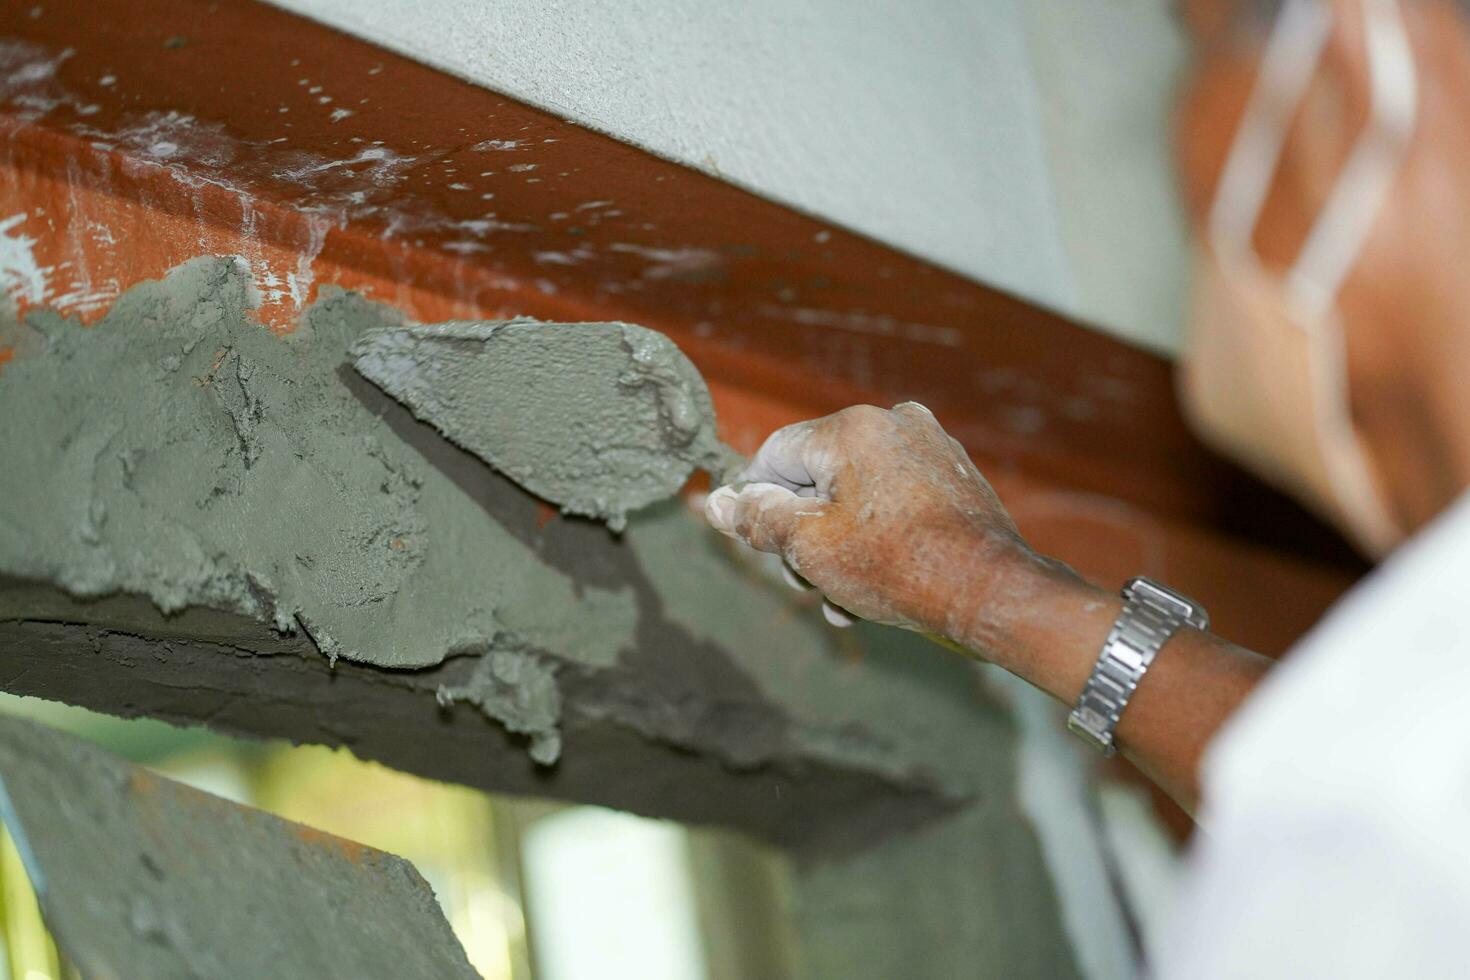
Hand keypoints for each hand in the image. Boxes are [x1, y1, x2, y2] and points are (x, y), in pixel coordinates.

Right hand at [704, 403, 1033, 637]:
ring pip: (855, 494)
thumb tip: (716, 502)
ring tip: (845, 599)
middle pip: (817, 476)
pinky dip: (877, 537)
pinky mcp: (953, 476)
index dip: (759, 504)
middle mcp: (894, 423)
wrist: (991, 592)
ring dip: (840, 545)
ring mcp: (929, 447)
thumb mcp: (810, 547)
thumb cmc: (901, 567)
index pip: (776, 455)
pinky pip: (893, 500)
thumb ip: (758, 518)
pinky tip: (876, 586)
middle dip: (805, 534)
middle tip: (809, 584)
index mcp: (853, 428)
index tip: (763, 547)